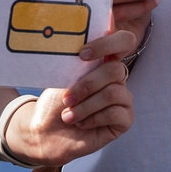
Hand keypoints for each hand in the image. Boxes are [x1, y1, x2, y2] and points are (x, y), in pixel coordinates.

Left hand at [10, 28, 138, 164]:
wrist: (46, 132)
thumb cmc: (54, 102)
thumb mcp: (63, 76)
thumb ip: (77, 59)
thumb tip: (79, 38)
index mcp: (104, 61)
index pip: (122, 41)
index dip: (108, 43)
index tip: (82, 54)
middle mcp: (117, 78)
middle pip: (115, 70)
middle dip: (86, 85)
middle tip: (66, 98)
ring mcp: (123, 99)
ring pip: (113, 93)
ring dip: (86, 106)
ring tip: (68, 115)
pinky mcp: (124, 120)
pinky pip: (116, 113)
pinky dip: (93, 119)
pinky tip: (81, 124)